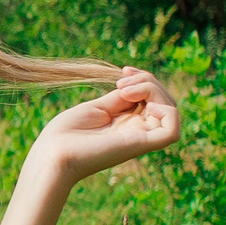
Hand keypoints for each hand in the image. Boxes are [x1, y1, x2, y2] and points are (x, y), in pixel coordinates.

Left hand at [31, 66, 180, 183]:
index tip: (123, 71)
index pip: (152, 98)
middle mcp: (137, 130)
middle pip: (163, 100)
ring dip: (154, 89)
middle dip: (148, 80)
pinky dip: (166, 110)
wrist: (53, 153)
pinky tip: (142, 103)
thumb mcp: (97, 108)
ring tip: (125, 89)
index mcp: (126, 122)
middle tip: (121, 80)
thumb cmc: (67, 134)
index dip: (144, 79)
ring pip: (170, 109)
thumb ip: (120, 98)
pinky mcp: (141, 145)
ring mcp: (140, 138)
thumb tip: (137, 84)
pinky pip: (172, 131)